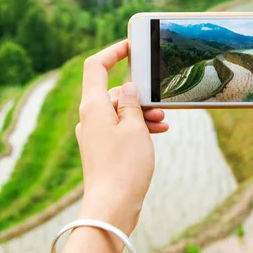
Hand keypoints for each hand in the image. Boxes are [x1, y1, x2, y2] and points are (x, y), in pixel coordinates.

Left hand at [75, 41, 166, 233]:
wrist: (111, 207)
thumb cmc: (124, 166)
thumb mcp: (135, 127)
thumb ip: (133, 103)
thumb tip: (129, 87)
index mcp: (93, 106)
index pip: (96, 66)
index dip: (112, 52)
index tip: (131, 45)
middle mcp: (89, 118)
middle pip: (113, 92)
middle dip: (139, 95)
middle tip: (160, 105)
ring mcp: (94, 135)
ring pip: (119, 112)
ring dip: (141, 113)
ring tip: (162, 123)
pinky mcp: (102, 150)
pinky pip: (120, 129)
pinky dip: (136, 127)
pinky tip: (156, 133)